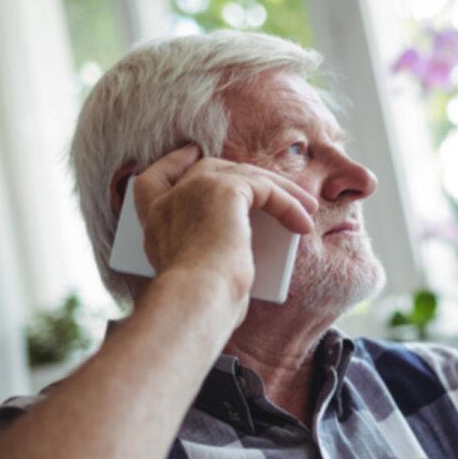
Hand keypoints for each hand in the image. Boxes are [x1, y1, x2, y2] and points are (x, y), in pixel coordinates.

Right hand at [132, 144, 318, 310]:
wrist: (197, 300)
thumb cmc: (201, 304)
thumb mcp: (198, 276)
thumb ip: (206, 255)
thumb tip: (237, 259)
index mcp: (154, 223)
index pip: (151, 181)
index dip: (172, 163)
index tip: (189, 154)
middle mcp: (167, 203)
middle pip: (204, 169)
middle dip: (240, 172)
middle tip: (268, 180)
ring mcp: (192, 191)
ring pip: (241, 174)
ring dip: (278, 189)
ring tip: (306, 207)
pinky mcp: (222, 190)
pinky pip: (263, 187)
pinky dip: (287, 203)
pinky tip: (303, 223)